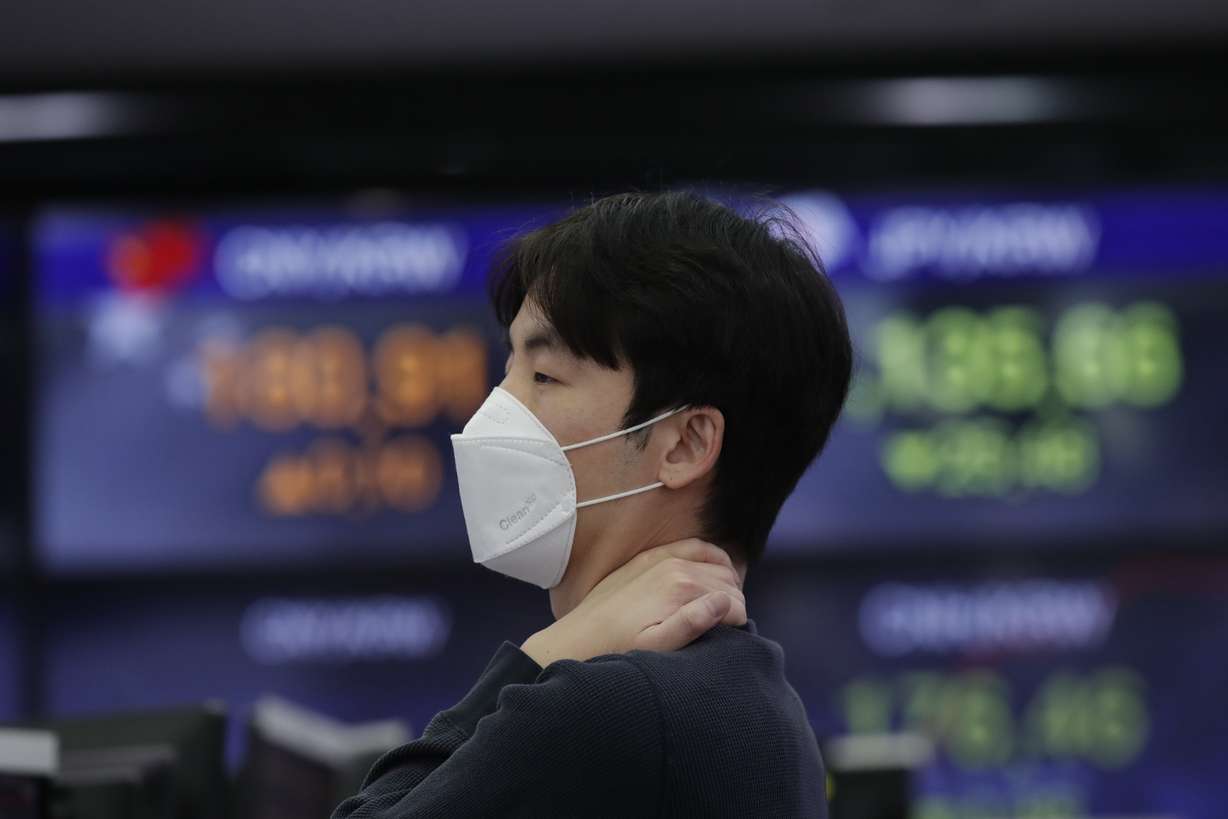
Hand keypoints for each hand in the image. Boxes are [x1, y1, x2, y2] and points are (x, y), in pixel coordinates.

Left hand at [521, 539, 745, 666]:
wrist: (578, 637)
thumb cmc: (618, 649)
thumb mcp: (656, 647)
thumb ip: (692, 624)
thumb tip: (724, 604)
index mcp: (680, 588)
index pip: (733, 602)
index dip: (737, 623)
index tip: (729, 640)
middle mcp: (675, 566)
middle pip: (728, 582)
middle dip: (735, 604)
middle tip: (727, 628)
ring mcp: (663, 558)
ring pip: (717, 564)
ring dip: (727, 583)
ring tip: (722, 609)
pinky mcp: (651, 557)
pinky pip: (695, 547)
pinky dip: (713, 558)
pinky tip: (715, 574)